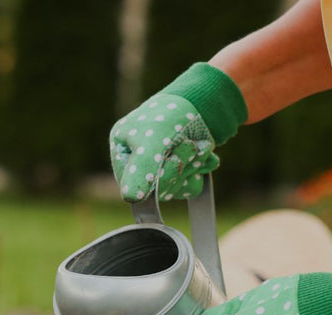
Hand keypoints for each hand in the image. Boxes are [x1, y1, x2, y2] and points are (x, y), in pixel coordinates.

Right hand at [109, 63, 246, 202]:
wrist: (209, 99)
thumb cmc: (175, 113)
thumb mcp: (153, 139)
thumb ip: (141, 169)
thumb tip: (130, 198)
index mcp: (122, 148)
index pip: (131, 184)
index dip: (155, 179)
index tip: (173, 160)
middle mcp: (138, 160)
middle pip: (155, 189)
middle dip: (178, 169)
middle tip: (190, 148)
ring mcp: (159, 166)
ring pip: (174, 188)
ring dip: (192, 168)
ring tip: (200, 147)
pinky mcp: (179, 169)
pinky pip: (188, 187)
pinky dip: (199, 171)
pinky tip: (206, 156)